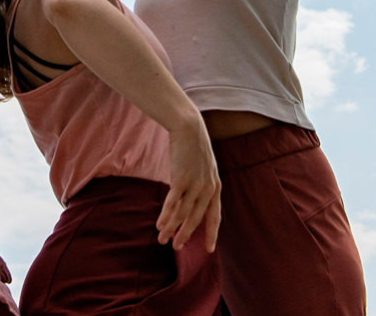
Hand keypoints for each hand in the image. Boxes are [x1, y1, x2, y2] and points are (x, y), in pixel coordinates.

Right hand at [156, 113, 221, 252]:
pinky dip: (166, 216)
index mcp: (215, 186)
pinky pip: (173, 203)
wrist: (189, 127)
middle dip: (186, 234)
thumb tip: (191, 197)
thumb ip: (201, 183)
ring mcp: (195, 184)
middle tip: (176, 247)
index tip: (209, 249)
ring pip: (183, 214)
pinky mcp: (181, 179)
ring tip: (162, 239)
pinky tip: (159, 225)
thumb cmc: (193, 146)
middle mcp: (208, 188)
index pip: (215, 216)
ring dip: (172, 228)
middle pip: (196, 218)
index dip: (211, 233)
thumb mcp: (204, 167)